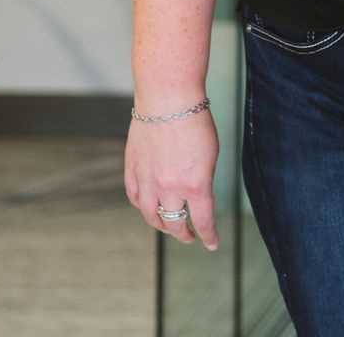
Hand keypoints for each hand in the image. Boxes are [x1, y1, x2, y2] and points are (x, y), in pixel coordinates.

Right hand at [124, 105, 220, 250]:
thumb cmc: (195, 122)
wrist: (168, 100)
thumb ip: (202, 180)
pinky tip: (149, 208)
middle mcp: (169, 188)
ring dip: (162, 225)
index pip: (203, 220)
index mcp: (195, 185)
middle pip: (174, 223)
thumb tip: (196, 196)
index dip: (208, 235)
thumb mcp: (211, 155)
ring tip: (170, 226)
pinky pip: (136, 199)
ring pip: (151, 216)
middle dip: (184, 233)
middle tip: (191, 236)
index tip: (211, 244)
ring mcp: (147, 181)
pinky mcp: (132, 171)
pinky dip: (144, 207)